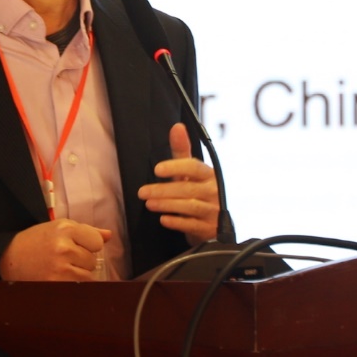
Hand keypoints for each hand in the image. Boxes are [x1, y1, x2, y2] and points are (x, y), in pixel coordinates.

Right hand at [0, 218, 113, 281]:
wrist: (9, 257)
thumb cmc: (37, 241)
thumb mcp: (58, 228)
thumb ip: (86, 231)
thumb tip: (109, 235)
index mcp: (65, 229)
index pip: (97, 242)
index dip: (89, 245)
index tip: (77, 246)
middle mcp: (63, 247)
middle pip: (93, 261)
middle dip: (82, 262)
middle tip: (64, 259)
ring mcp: (60, 268)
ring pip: (88, 277)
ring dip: (78, 275)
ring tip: (61, 269)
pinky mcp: (56, 285)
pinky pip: (78, 288)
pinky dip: (72, 286)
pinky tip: (60, 279)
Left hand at [138, 122, 219, 242]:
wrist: (215, 223)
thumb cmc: (199, 192)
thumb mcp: (191, 172)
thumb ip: (182, 151)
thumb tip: (177, 127)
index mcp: (210, 175)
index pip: (194, 167)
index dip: (175, 167)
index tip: (157, 169)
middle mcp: (214, 192)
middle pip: (187, 189)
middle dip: (163, 190)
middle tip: (142, 192)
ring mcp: (213, 211)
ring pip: (189, 206)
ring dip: (167, 205)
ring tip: (149, 204)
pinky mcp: (209, 229)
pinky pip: (192, 225)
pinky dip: (177, 222)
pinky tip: (163, 219)